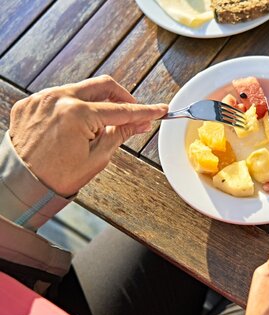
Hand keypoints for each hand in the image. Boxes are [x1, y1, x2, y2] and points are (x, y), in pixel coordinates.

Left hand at [9, 75, 166, 196]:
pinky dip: (74, 107)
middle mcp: (57, 99)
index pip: (120, 110)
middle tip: (133, 111)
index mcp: (77, 114)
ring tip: (102, 124)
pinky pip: (59, 97)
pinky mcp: (29, 103)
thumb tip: (140, 123)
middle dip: (122, 97)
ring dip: (97, 102)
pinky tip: (77, 125)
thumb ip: (120, 133)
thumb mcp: (97, 157)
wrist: (20, 186)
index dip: (143, 111)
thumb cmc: (57, 177)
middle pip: (103, 86)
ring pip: (81, 88)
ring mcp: (41, 99)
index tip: (159, 109)